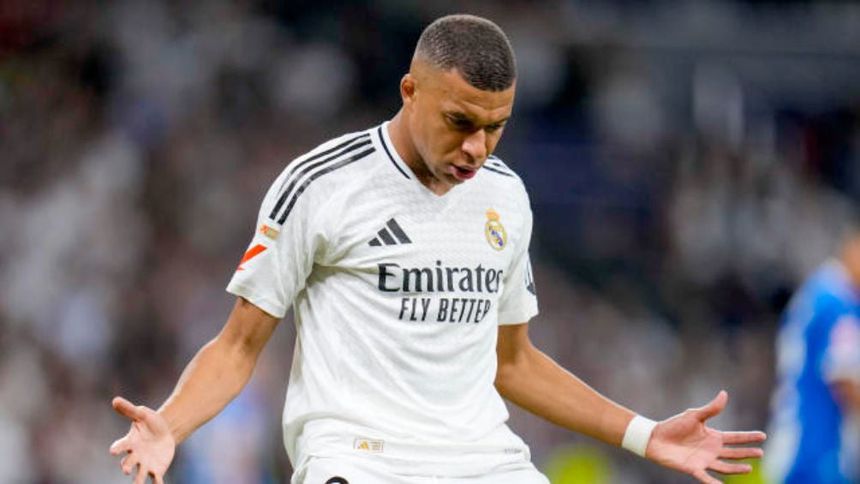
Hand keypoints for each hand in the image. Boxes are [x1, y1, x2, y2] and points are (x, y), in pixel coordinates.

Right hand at [109, 397, 175, 483]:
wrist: (165, 431)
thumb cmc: (150, 422)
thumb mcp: (142, 414)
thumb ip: (129, 410)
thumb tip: (115, 400)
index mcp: (130, 442)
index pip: (121, 446)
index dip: (117, 448)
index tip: (113, 450)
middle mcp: (135, 456)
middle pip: (128, 463)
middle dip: (126, 466)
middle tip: (126, 470)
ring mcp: (145, 464)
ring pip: (139, 475)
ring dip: (138, 481)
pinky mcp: (156, 469)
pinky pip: (156, 479)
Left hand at [645, 391, 765, 483]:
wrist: (655, 438)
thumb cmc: (673, 426)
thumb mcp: (694, 415)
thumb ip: (711, 409)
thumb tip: (724, 394)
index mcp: (713, 436)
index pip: (735, 437)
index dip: (748, 437)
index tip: (763, 436)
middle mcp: (711, 450)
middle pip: (733, 453)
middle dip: (747, 453)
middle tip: (761, 453)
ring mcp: (704, 460)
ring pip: (725, 467)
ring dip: (736, 468)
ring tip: (749, 468)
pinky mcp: (693, 468)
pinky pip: (706, 478)